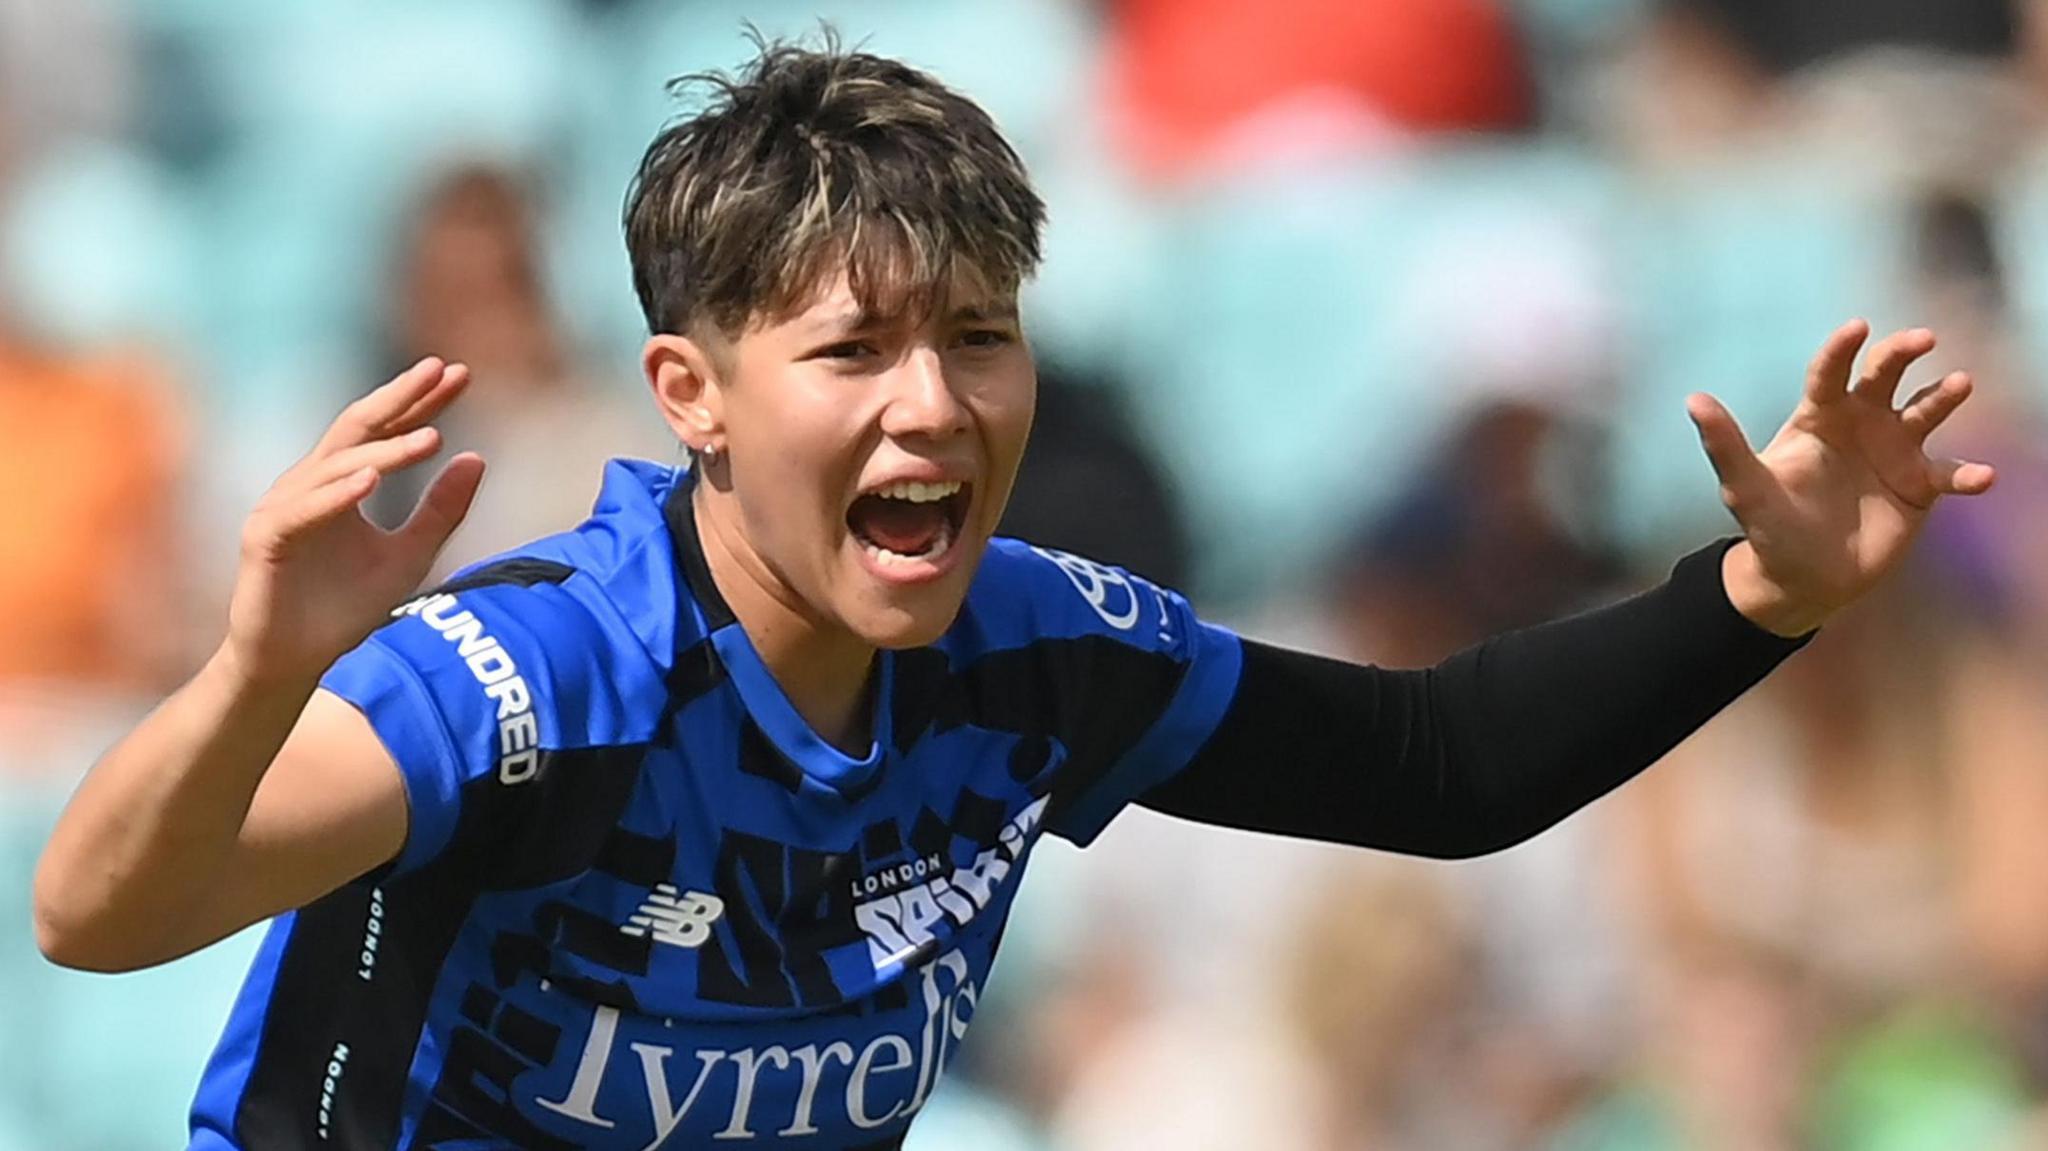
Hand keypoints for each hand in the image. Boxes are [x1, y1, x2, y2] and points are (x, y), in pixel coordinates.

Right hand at [222, 358, 485, 687]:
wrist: (298, 661)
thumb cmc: (346, 608)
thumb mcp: (410, 556)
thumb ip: (441, 512)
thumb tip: (477, 457)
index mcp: (343, 481)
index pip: (386, 429)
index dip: (421, 402)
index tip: (462, 375)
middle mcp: (311, 483)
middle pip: (358, 427)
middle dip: (401, 397)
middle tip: (440, 369)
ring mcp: (284, 507)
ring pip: (338, 466)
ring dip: (386, 452)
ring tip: (430, 437)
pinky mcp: (266, 539)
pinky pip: (302, 511)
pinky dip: (336, 495)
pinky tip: (370, 482)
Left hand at [1689, 321, 1995, 636]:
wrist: (1802, 579)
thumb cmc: (1770, 527)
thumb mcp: (1744, 487)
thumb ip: (1724, 444)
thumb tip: (1694, 400)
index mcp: (1818, 418)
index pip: (1830, 373)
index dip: (1842, 349)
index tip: (1858, 327)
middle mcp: (1860, 424)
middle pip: (1884, 377)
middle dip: (1902, 354)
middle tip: (1922, 338)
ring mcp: (1894, 452)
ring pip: (1924, 413)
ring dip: (1942, 397)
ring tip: (1959, 384)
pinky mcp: (1919, 487)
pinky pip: (1949, 474)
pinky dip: (1966, 475)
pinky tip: (1981, 478)